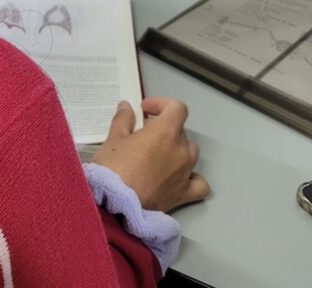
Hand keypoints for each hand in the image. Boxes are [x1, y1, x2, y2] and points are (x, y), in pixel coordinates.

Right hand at [90, 97, 210, 212]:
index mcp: (165, 132)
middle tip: (143, 134)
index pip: (176, 108)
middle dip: (163, 129)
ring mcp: (185, 173)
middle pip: (180, 131)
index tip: (147, 109)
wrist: (115, 206)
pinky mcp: (184, 194)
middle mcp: (181, 151)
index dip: (162, 104)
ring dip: (176, 149)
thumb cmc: (112, 171)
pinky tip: (180, 177)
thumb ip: (123, 119)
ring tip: (157, 155)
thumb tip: (126, 108)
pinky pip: (199, 183)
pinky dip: (193, 177)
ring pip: (190, 153)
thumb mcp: (113, 139)